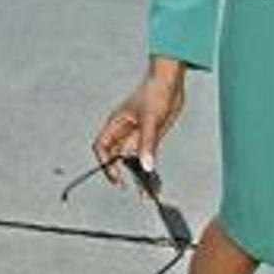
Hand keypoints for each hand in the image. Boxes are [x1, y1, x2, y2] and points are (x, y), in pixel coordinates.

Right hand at [92, 62, 185, 180]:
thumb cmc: (155, 92)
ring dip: (138, 174)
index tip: (117, 177)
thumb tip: (146, 166)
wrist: (171, 82)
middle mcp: (125, 131)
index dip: (106, 163)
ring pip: (133, 159)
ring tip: (146, 192)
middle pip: (117, 156)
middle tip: (135, 189)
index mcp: (116, 124)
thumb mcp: (151, 119)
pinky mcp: (151, 137)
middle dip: (123, 174)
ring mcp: (138, 135)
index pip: (102, 147)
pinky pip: (147, 156)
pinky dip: (150, 168)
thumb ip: (147, 143)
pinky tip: (155, 180)